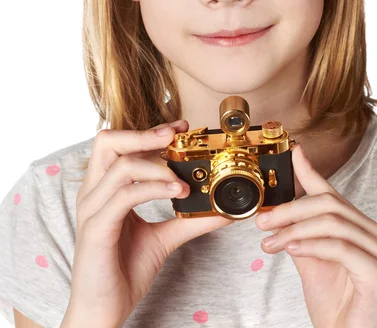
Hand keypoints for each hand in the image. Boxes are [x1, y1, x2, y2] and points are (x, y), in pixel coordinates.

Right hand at [67, 120, 232, 327]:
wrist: (104, 310)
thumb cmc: (125, 270)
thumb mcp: (163, 238)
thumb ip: (189, 220)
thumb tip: (223, 209)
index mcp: (105, 188)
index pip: (121, 144)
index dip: (150, 131)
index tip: (180, 127)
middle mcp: (93, 192)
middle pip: (108, 141)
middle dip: (144, 134)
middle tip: (175, 136)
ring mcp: (92, 209)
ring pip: (121, 166)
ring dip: (157, 165)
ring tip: (184, 179)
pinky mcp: (96, 229)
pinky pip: (124, 196)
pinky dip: (153, 188)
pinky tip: (176, 192)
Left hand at [255, 143, 376, 327]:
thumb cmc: (333, 300)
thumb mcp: (309, 258)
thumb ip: (298, 231)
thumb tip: (277, 208)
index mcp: (358, 225)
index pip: (331, 192)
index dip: (310, 171)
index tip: (293, 152)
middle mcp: (373, 232)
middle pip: (328, 203)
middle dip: (290, 209)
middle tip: (262, 221)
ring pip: (331, 222)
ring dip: (294, 229)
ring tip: (271, 241)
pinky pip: (339, 246)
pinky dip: (310, 244)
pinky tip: (291, 249)